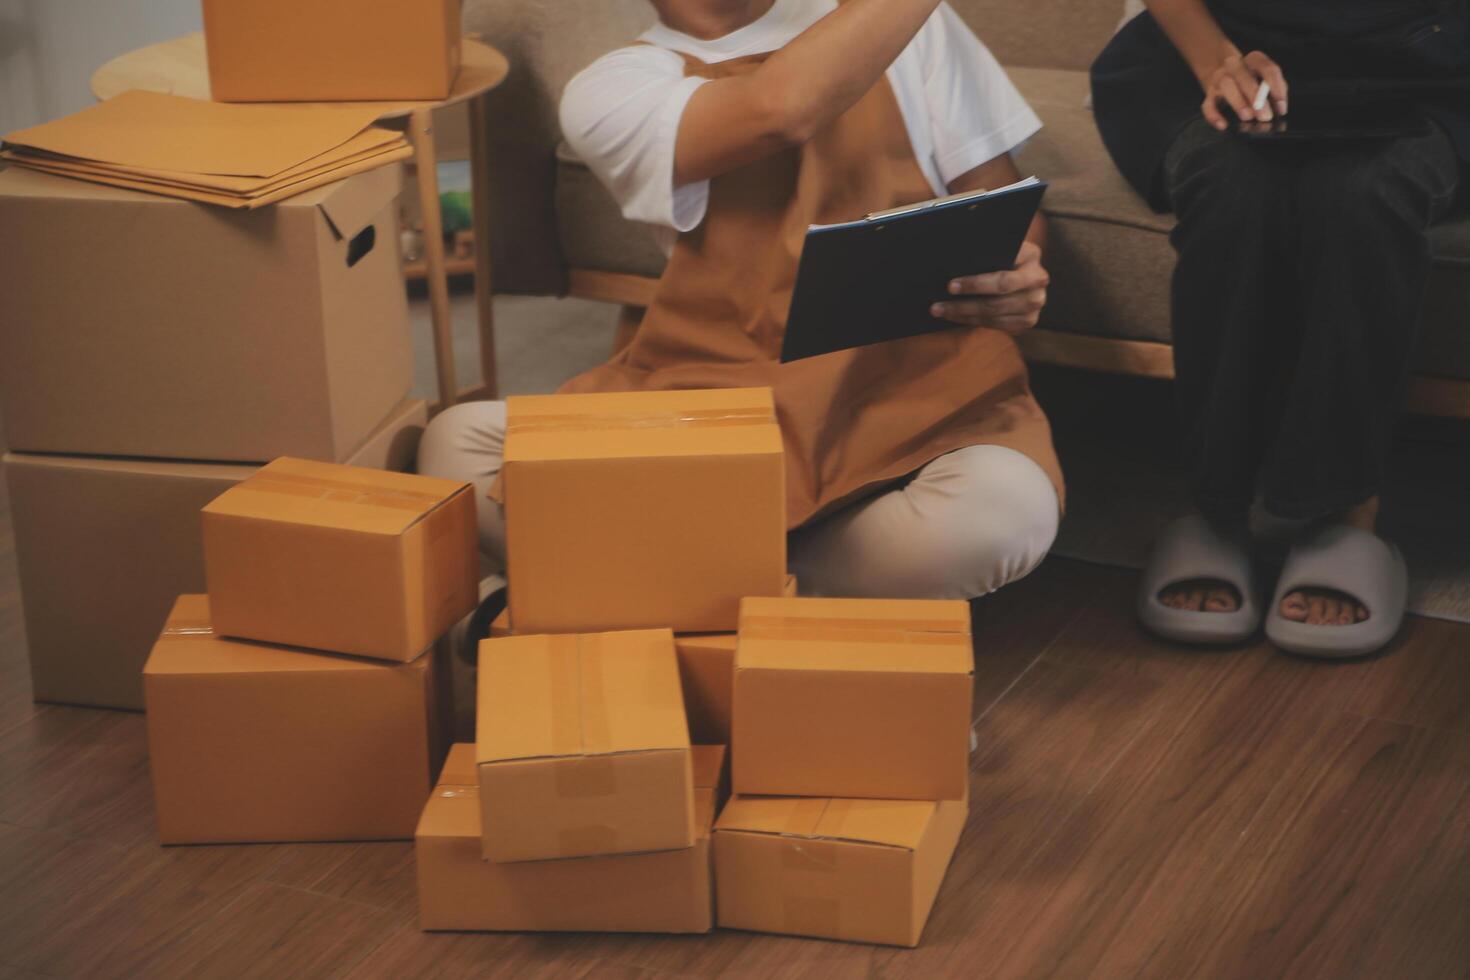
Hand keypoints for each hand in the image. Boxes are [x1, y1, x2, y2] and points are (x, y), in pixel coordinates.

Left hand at [930, 240, 1047, 334]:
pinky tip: (957, 317)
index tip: (950, 286)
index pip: (1001, 277)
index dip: (975, 284)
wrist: (1019, 267)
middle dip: (964, 305)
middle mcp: (1038, 280)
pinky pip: (999, 325)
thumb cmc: (1000, 252)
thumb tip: (951, 259)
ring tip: (941, 312)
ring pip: (995, 315)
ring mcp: (1036, 302)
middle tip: (938, 306)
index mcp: (1031, 255)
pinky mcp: (1029, 320)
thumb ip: (982, 251)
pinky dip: (975, 321)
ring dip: (964, 315)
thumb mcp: (996, 246)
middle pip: (997, 301)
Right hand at [1201, 50, 1287, 130]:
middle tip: (1265, 116)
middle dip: (1256, 97)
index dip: (1276, 88)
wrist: (1224, 74)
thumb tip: (1279, 108)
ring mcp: (1219, 78)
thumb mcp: (1266, 79)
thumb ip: (1275, 89)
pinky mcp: (1209, 94)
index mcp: (1254, 60)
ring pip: (1226, 86)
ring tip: (1247, 117)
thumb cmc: (1251, 80)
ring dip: (1238, 102)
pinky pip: (1208, 105)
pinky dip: (1214, 116)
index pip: (1267, 69)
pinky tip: (1223, 125)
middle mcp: (1235, 66)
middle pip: (1244, 77)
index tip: (1281, 107)